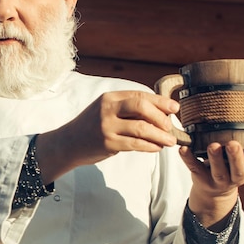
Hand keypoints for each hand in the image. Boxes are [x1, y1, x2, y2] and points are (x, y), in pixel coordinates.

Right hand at [36, 91, 178, 182]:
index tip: (175, 108)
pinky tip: (156, 148)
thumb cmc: (91, 126)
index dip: (160, 101)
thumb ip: (127, 109)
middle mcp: (107, 109)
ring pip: (141, 128)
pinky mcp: (107, 143)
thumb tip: (160, 113)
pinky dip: (150, 146)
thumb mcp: (106, 110)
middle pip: (141, 107)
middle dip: (161, 117)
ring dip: (160, 135)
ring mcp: (106, 126)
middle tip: (170, 127)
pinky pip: (135, 144)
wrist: (68, 143)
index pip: (139, 95)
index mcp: (109, 98)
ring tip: (170, 141)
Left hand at [179, 137, 243, 228]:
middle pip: (239, 170)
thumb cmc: (230, 168)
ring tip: (213, 145)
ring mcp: (218, 181)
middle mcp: (235, 178)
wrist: (213, 194)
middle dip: (237, 157)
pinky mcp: (201, 180)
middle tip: (233, 144)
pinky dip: (188, 159)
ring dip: (216, 159)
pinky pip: (194, 169)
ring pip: (218, 172)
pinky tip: (183, 149)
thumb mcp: (243, 162)